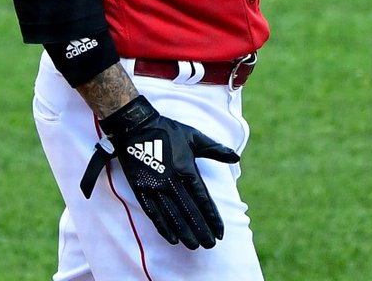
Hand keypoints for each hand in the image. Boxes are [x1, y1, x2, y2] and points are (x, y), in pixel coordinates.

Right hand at [78, 95, 239, 248]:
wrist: (135, 126)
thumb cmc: (167, 130)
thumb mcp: (194, 137)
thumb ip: (215, 149)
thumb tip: (236, 157)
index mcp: (187, 169)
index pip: (203, 199)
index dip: (212, 217)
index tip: (220, 232)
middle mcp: (172, 181)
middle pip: (189, 211)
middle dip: (201, 229)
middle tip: (210, 244)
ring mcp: (155, 186)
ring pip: (172, 215)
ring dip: (184, 232)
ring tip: (194, 245)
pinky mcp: (141, 189)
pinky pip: (153, 213)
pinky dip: (163, 227)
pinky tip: (171, 238)